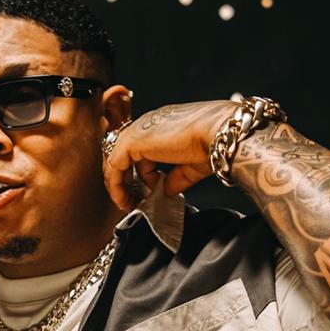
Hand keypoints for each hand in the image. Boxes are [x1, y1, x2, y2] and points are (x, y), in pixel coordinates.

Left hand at [103, 100, 237, 209]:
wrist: (215, 133)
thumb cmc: (211, 142)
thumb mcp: (191, 166)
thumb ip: (176, 179)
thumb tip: (167, 191)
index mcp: (160, 127)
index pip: (140, 151)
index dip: (141, 174)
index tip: (146, 192)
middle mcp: (146, 126)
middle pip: (124, 156)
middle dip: (126, 181)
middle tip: (131, 201)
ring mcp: (137, 132)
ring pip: (115, 161)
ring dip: (119, 186)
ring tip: (126, 204)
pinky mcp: (131, 142)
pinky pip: (114, 167)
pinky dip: (115, 186)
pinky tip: (123, 200)